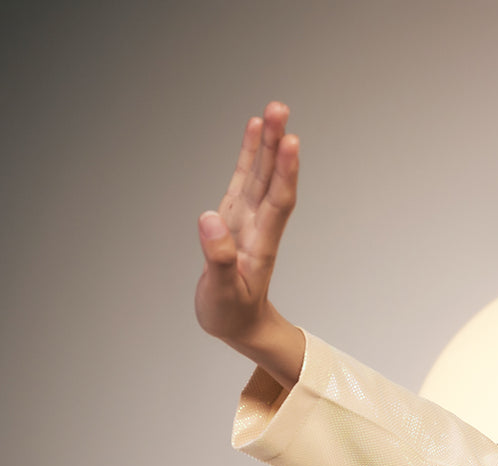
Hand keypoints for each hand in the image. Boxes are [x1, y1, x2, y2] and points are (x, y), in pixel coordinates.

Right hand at [196, 101, 305, 386]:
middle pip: (271, 180)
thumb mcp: (221, 294)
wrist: (241, 325)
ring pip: (260, 175)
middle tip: (279, 109)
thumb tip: (208, 219)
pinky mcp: (235, 218)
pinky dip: (250, 156)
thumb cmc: (232, 314)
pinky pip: (245, 181)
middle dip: (276, 145)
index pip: (277, 203)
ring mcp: (248, 219)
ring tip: (272, 110)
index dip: (284, 173)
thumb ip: (217, 259)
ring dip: (267, 143)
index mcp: (259, 245)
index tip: (289, 142)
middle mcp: (258, 226)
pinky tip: (254, 131)